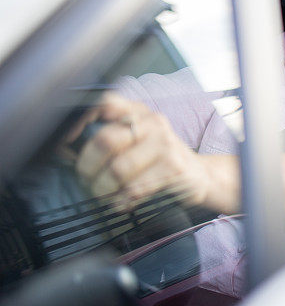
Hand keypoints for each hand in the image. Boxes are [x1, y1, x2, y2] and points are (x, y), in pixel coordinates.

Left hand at [67, 92, 211, 209]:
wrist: (198, 176)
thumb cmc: (158, 159)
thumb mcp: (137, 138)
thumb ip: (107, 134)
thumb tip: (65, 147)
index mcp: (138, 111)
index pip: (103, 103)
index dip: (79, 122)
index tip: (66, 143)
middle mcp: (153, 122)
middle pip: (105, 141)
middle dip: (88, 168)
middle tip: (87, 180)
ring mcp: (165, 144)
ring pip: (118, 170)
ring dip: (104, 189)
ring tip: (104, 195)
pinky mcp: (173, 168)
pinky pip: (135, 189)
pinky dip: (122, 201)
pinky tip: (122, 203)